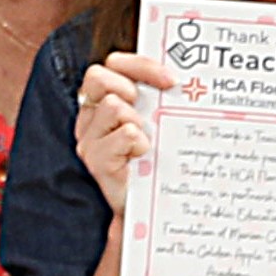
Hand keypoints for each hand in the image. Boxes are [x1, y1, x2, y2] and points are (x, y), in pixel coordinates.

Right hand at [72, 49, 183, 214]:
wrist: (148, 211)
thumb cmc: (153, 165)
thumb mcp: (157, 124)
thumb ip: (158, 100)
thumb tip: (185, 80)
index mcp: (103, 103)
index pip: (112, 64)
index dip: (141, 65)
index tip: (171, 79)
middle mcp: (91, 119)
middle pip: (98, 76)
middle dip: (131, 84)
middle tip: (150, 107)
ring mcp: (90, 140)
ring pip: (113, 105)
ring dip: (138, 121)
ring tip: (145, 143)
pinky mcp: (96, 160)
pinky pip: (124, 133)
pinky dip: (141, 144)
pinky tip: (143, 158)